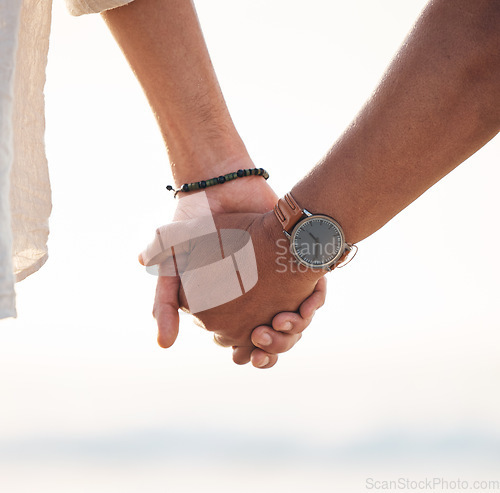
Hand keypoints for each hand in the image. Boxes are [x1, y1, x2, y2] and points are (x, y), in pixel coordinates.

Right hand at [141, 206, 325, 366]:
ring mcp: (271, 282)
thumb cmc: (194, 225)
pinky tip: (303, 304)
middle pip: (269, 339)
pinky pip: (309, 298)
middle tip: (266, 335)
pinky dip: (310, 306)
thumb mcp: (172, 265)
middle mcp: (248, 296)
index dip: (247, 353)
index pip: (237, 343)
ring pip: (292, 324)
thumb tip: (163, 345)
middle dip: (275, 345)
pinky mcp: (291, 266)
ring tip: (284, 321)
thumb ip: (164, 302)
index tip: (249, 353)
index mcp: (220, 303)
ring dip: (293, 330)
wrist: (224, 186)